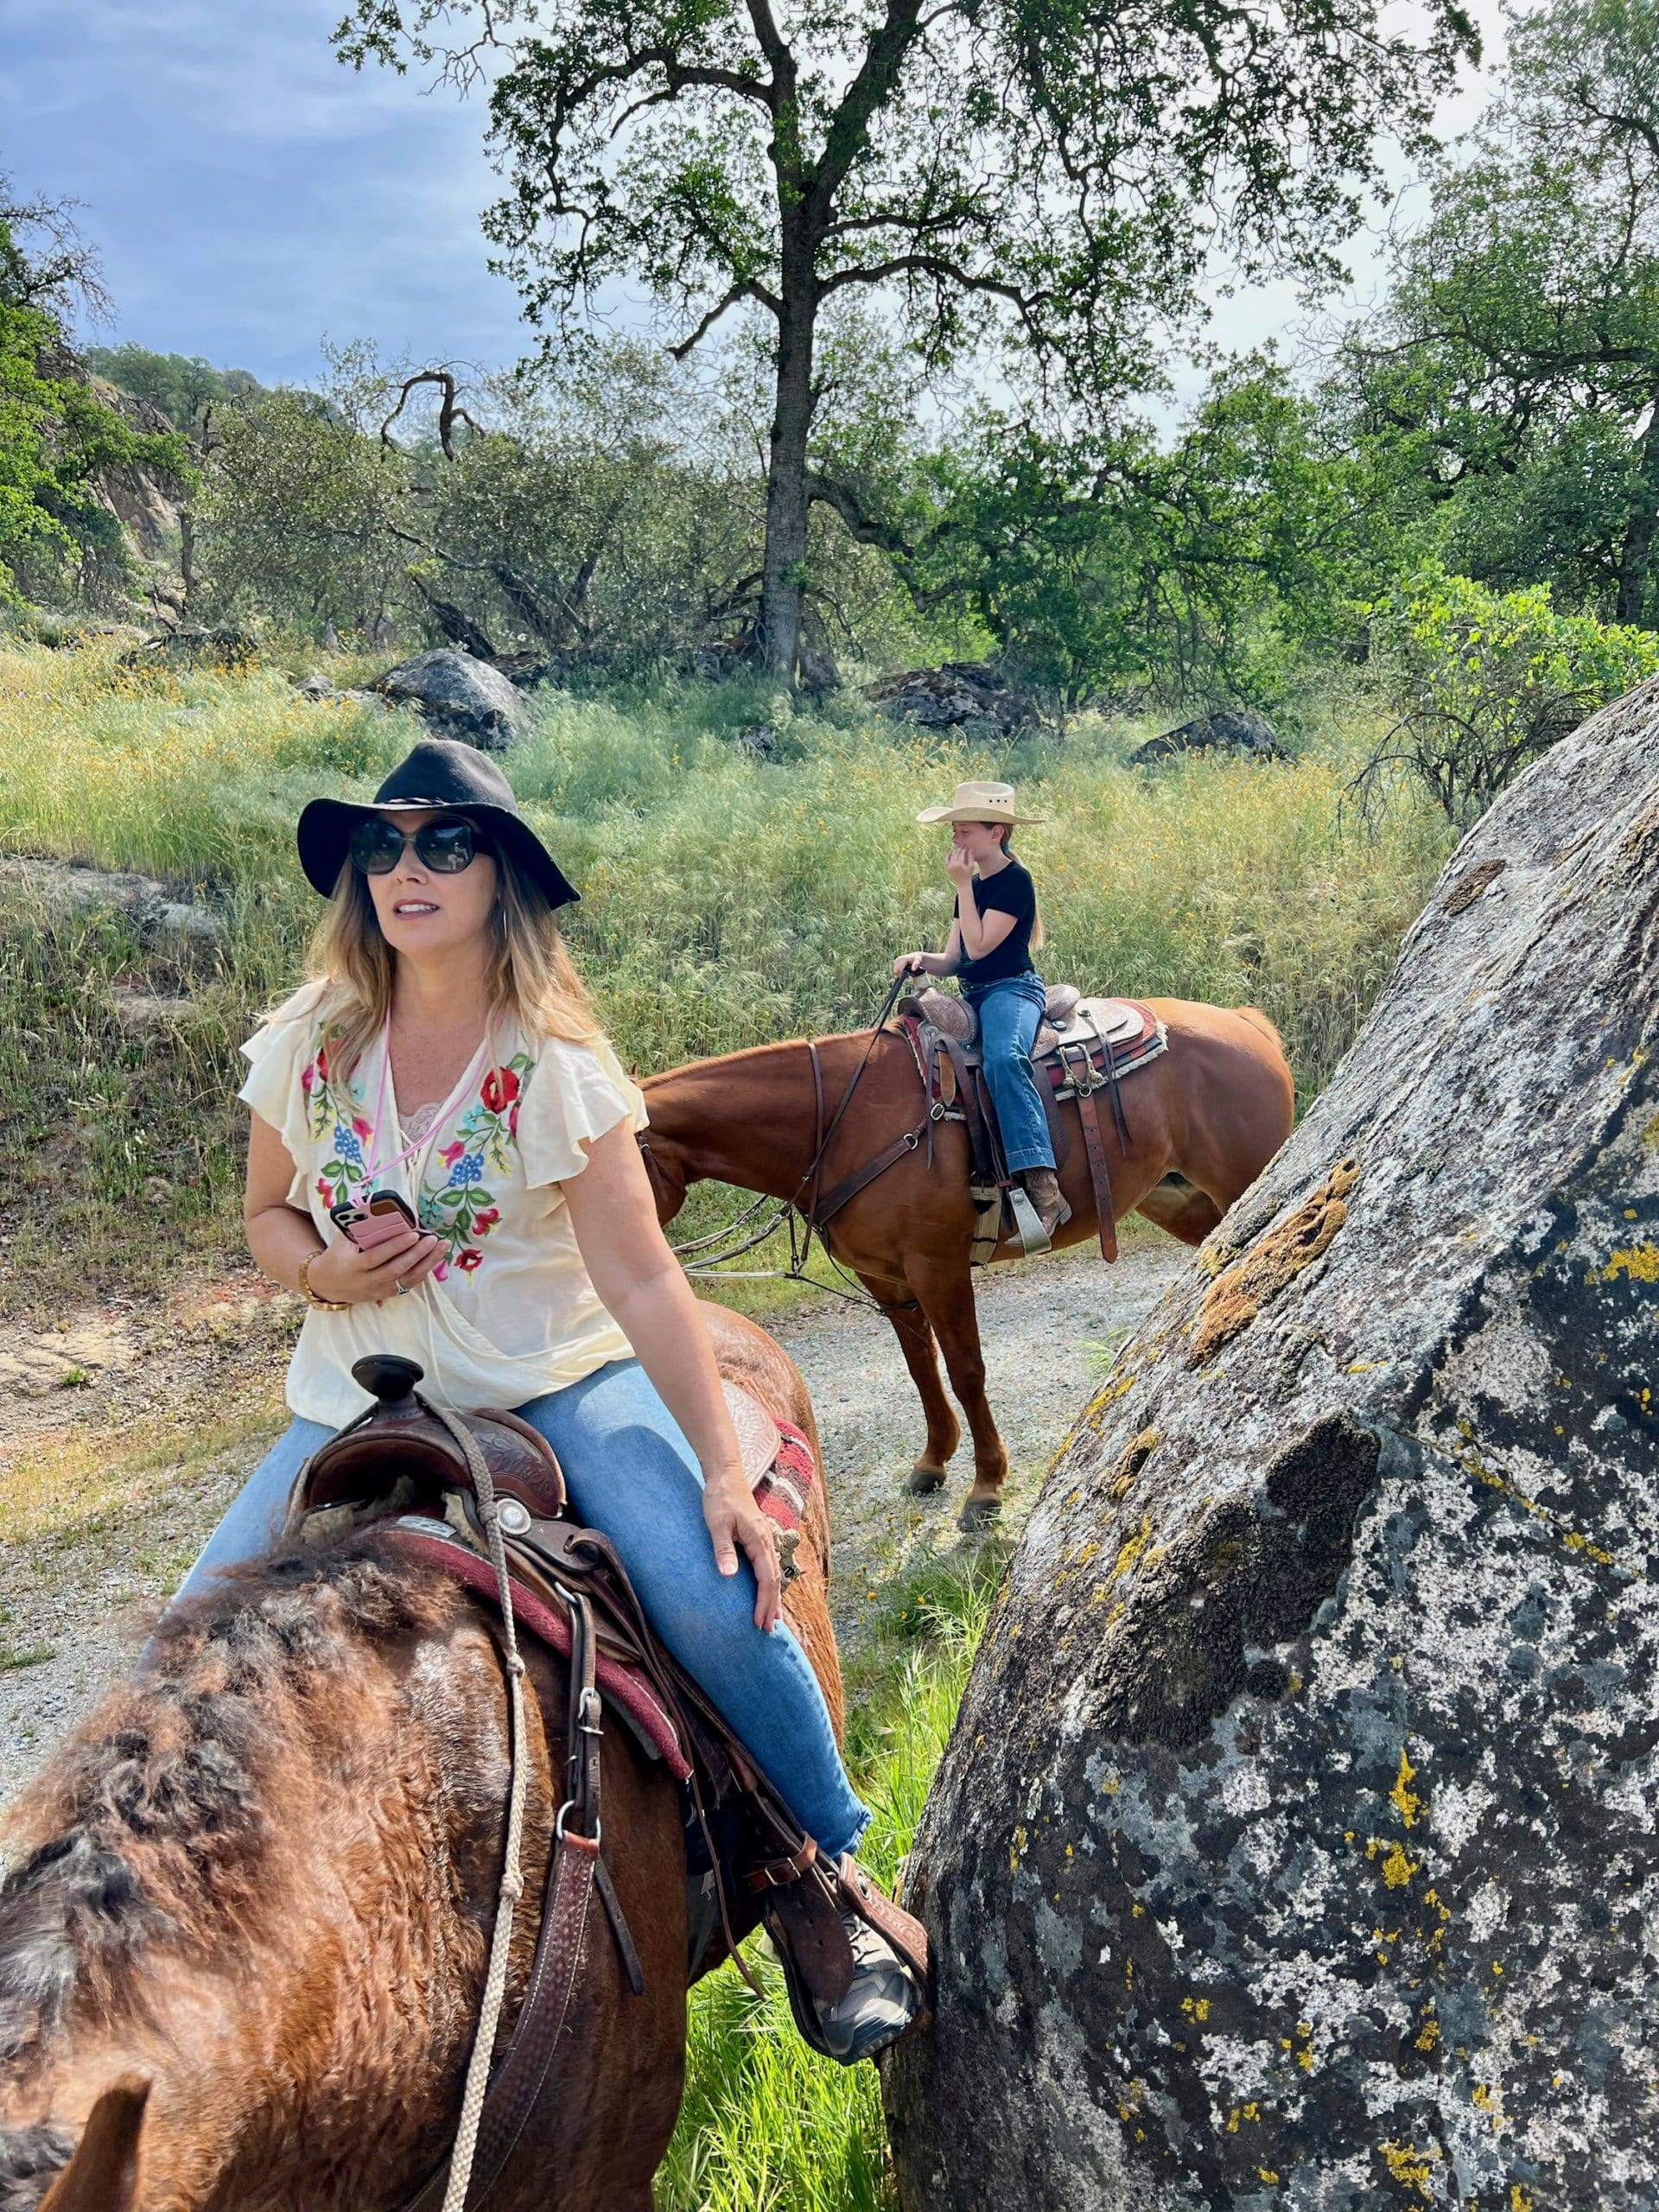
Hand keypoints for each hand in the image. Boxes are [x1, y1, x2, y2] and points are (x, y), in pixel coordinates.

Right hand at [304, 1224, 446, 1306]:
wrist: (327, 1284)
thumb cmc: (337, 1255)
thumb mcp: (342, 1240)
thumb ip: (359, 1226)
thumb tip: (379, 1206)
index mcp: (352, 1266)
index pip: (377, 1257)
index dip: (396, 1246)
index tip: (413, 1233)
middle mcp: (366, 1281)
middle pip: (396, 1269)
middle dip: (417, 1254)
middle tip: (433, 1239)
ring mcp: (377, 1290)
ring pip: (406, 1280)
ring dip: (427, 1263)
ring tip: (442, 1246)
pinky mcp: (385, 1295)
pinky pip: (407, 1285)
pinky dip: (422, 1271)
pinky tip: (434, 1258)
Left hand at [702, 1473, 782, 1631]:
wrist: (726, 1475)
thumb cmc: (720, 1498)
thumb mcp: (717, 1523)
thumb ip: (723, 1549)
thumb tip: (728, 1575)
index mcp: (758, 1539)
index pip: (766, 1577)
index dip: (763, 1602)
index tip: (759, 1622)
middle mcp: (766, 1541)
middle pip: (774, 1579)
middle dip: (772, 1606)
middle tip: (768, 1630)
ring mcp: (765, 1539)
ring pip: (773, 1574)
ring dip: (773, 1597)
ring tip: (772, 1620)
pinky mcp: (759, 1538)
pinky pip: (768, 1566)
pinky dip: (769, 1584)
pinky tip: (766, 1593)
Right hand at [892, 952, 928, 977]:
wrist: (915, 956)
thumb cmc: (917, 959)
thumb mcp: (918, 961)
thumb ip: (916, 965)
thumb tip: (913, 969)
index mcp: (902, 959)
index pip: (899, 970)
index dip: (903, 975)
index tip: (908, 977)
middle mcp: (898, 959)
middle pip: (896, 971)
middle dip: (901, 975)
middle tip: (908, 976)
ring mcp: (896, 960)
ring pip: (895, 971)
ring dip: (900, 974)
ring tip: (907, 974)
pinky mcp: (896, 962)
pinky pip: (895, 970)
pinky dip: (899, 972)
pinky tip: (904, 972)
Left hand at [944, 845, 973, 883]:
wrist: (962, 883)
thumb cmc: (968, 874)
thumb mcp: (971, 866)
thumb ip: (971, 857)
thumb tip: (970, 849)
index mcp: (960, 864)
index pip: (961, 853)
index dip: (963, 849)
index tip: (965, 847)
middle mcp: (953, 864)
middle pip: (955, 853)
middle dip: (958, 849)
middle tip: (961, 846)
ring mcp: (949, 866)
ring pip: (951, 855)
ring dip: (954, 851)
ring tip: (957, 848)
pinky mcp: (947, 868)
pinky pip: (946, 860)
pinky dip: (948, 855)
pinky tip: (950, 852)